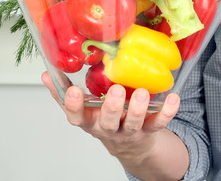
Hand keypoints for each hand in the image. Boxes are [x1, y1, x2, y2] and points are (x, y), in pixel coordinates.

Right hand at [41, 72, 187, 178]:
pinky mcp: (149, 130)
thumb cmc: (105, 121)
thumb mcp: (84, 111)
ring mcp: (130, 131)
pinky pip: (159, 123)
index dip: (73, 105)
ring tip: (142, 93)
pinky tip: (173, 98)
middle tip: (116, 91)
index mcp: (90, 121)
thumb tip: (47, 75)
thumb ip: (64, 95)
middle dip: (112, 108)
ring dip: (138, 109)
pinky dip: (168, 112)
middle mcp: (109, 128)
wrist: (131, 146)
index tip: (72, 91)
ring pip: (134, 124)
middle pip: (107, 123)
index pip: (76, 117)